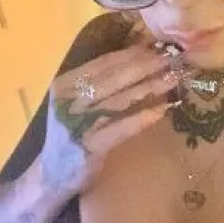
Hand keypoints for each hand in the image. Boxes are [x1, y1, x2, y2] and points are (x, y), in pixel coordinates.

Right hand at [40, 44, 178, 194]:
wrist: (50, 175)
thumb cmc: (70, 134)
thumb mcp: (77, 103)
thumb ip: (100, 84)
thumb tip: (138, 60)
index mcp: (66, 83)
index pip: (103, 63)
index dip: (132, 54)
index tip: (158, 47)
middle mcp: (70, 99)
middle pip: (114, 77)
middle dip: (146, 66)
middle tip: (173, 58)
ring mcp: (79, 122)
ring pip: (120, 99)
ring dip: (149, 87)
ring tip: (173, 79)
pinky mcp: (90, 145)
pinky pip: (121, 127)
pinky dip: (142, 117)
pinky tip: (162, 110)